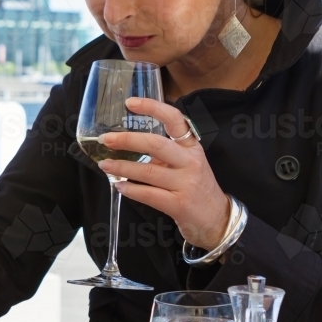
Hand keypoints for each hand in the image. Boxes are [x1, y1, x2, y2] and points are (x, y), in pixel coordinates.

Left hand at [96, 97, 230, 250]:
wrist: (216, 219)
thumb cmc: (196, 187)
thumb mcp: (187, 163)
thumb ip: (165, 152)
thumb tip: (128, 143)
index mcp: (191, 146)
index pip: (174, 119)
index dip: (152, 107)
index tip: (130, 103)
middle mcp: (191, 162)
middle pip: (156, 144)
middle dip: (127, 140)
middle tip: (106, 139)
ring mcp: (186, 184)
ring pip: (148, 171)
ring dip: (122, 166)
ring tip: (105, 164)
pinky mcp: (179, 205)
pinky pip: (148, 194)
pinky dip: (130, 189)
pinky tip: (119, 185)